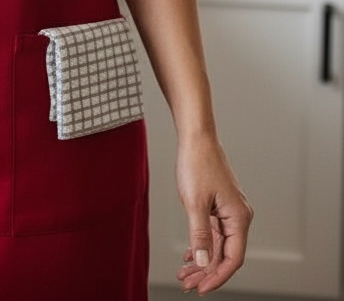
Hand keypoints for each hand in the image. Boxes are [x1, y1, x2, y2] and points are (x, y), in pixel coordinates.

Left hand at [175, 134, 253, 293]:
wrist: (196, 138)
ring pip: (218, 245)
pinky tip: (190, 256)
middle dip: (206, 272)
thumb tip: (204, 263)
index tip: (201, 288)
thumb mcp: (195, 203)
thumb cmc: (197, 163)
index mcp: (238, 217)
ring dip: (202, 261)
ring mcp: (230, 211)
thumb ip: (200, 235)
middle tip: (187, 284)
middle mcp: (238, 216)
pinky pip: (214, 233)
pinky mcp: (220, 206)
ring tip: (184, 274)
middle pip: (225, 254)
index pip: (232, 258)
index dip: (217, 276)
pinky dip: (202, 246)